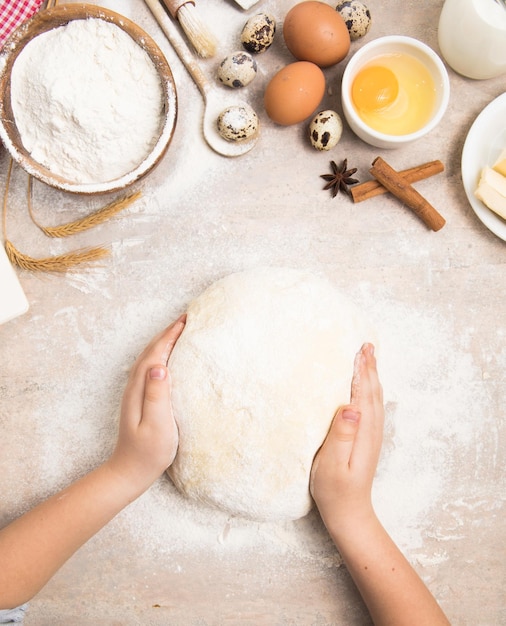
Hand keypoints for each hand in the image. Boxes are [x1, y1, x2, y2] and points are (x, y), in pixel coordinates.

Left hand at [107, 315, 185, 494]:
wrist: (129, 472)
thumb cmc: (148, 452)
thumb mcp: (157, 424)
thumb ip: (157, 395)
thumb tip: (158, 366)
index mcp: (140, 388)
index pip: (156, 353)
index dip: (170, 335)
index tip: (186, 320)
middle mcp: (135, 386)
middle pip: (151, 351)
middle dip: (168, 332)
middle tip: (187, 319)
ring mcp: (136, 392)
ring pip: (150, 357)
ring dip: (164, 341)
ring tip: (180, 331)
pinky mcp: (141, 399)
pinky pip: (151, 367)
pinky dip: (162, 355)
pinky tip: (170, 358)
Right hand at [310, 343, 383, 530]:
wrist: (349, 512)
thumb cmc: (335, 490)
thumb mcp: (332, 464)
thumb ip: (341, 435)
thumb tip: (351, 407)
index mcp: (363, 432)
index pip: (363, 394)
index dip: (361, 371)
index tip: (360, 349)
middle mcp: (372, 430)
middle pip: (373, 391)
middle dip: (370, 367)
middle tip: (367, 344)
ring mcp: (372, 435)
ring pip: (375, 398)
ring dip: (372, 375)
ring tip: (369, 357)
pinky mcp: (368, 439)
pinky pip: (372, 406)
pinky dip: (371, 389)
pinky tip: (367, 386)